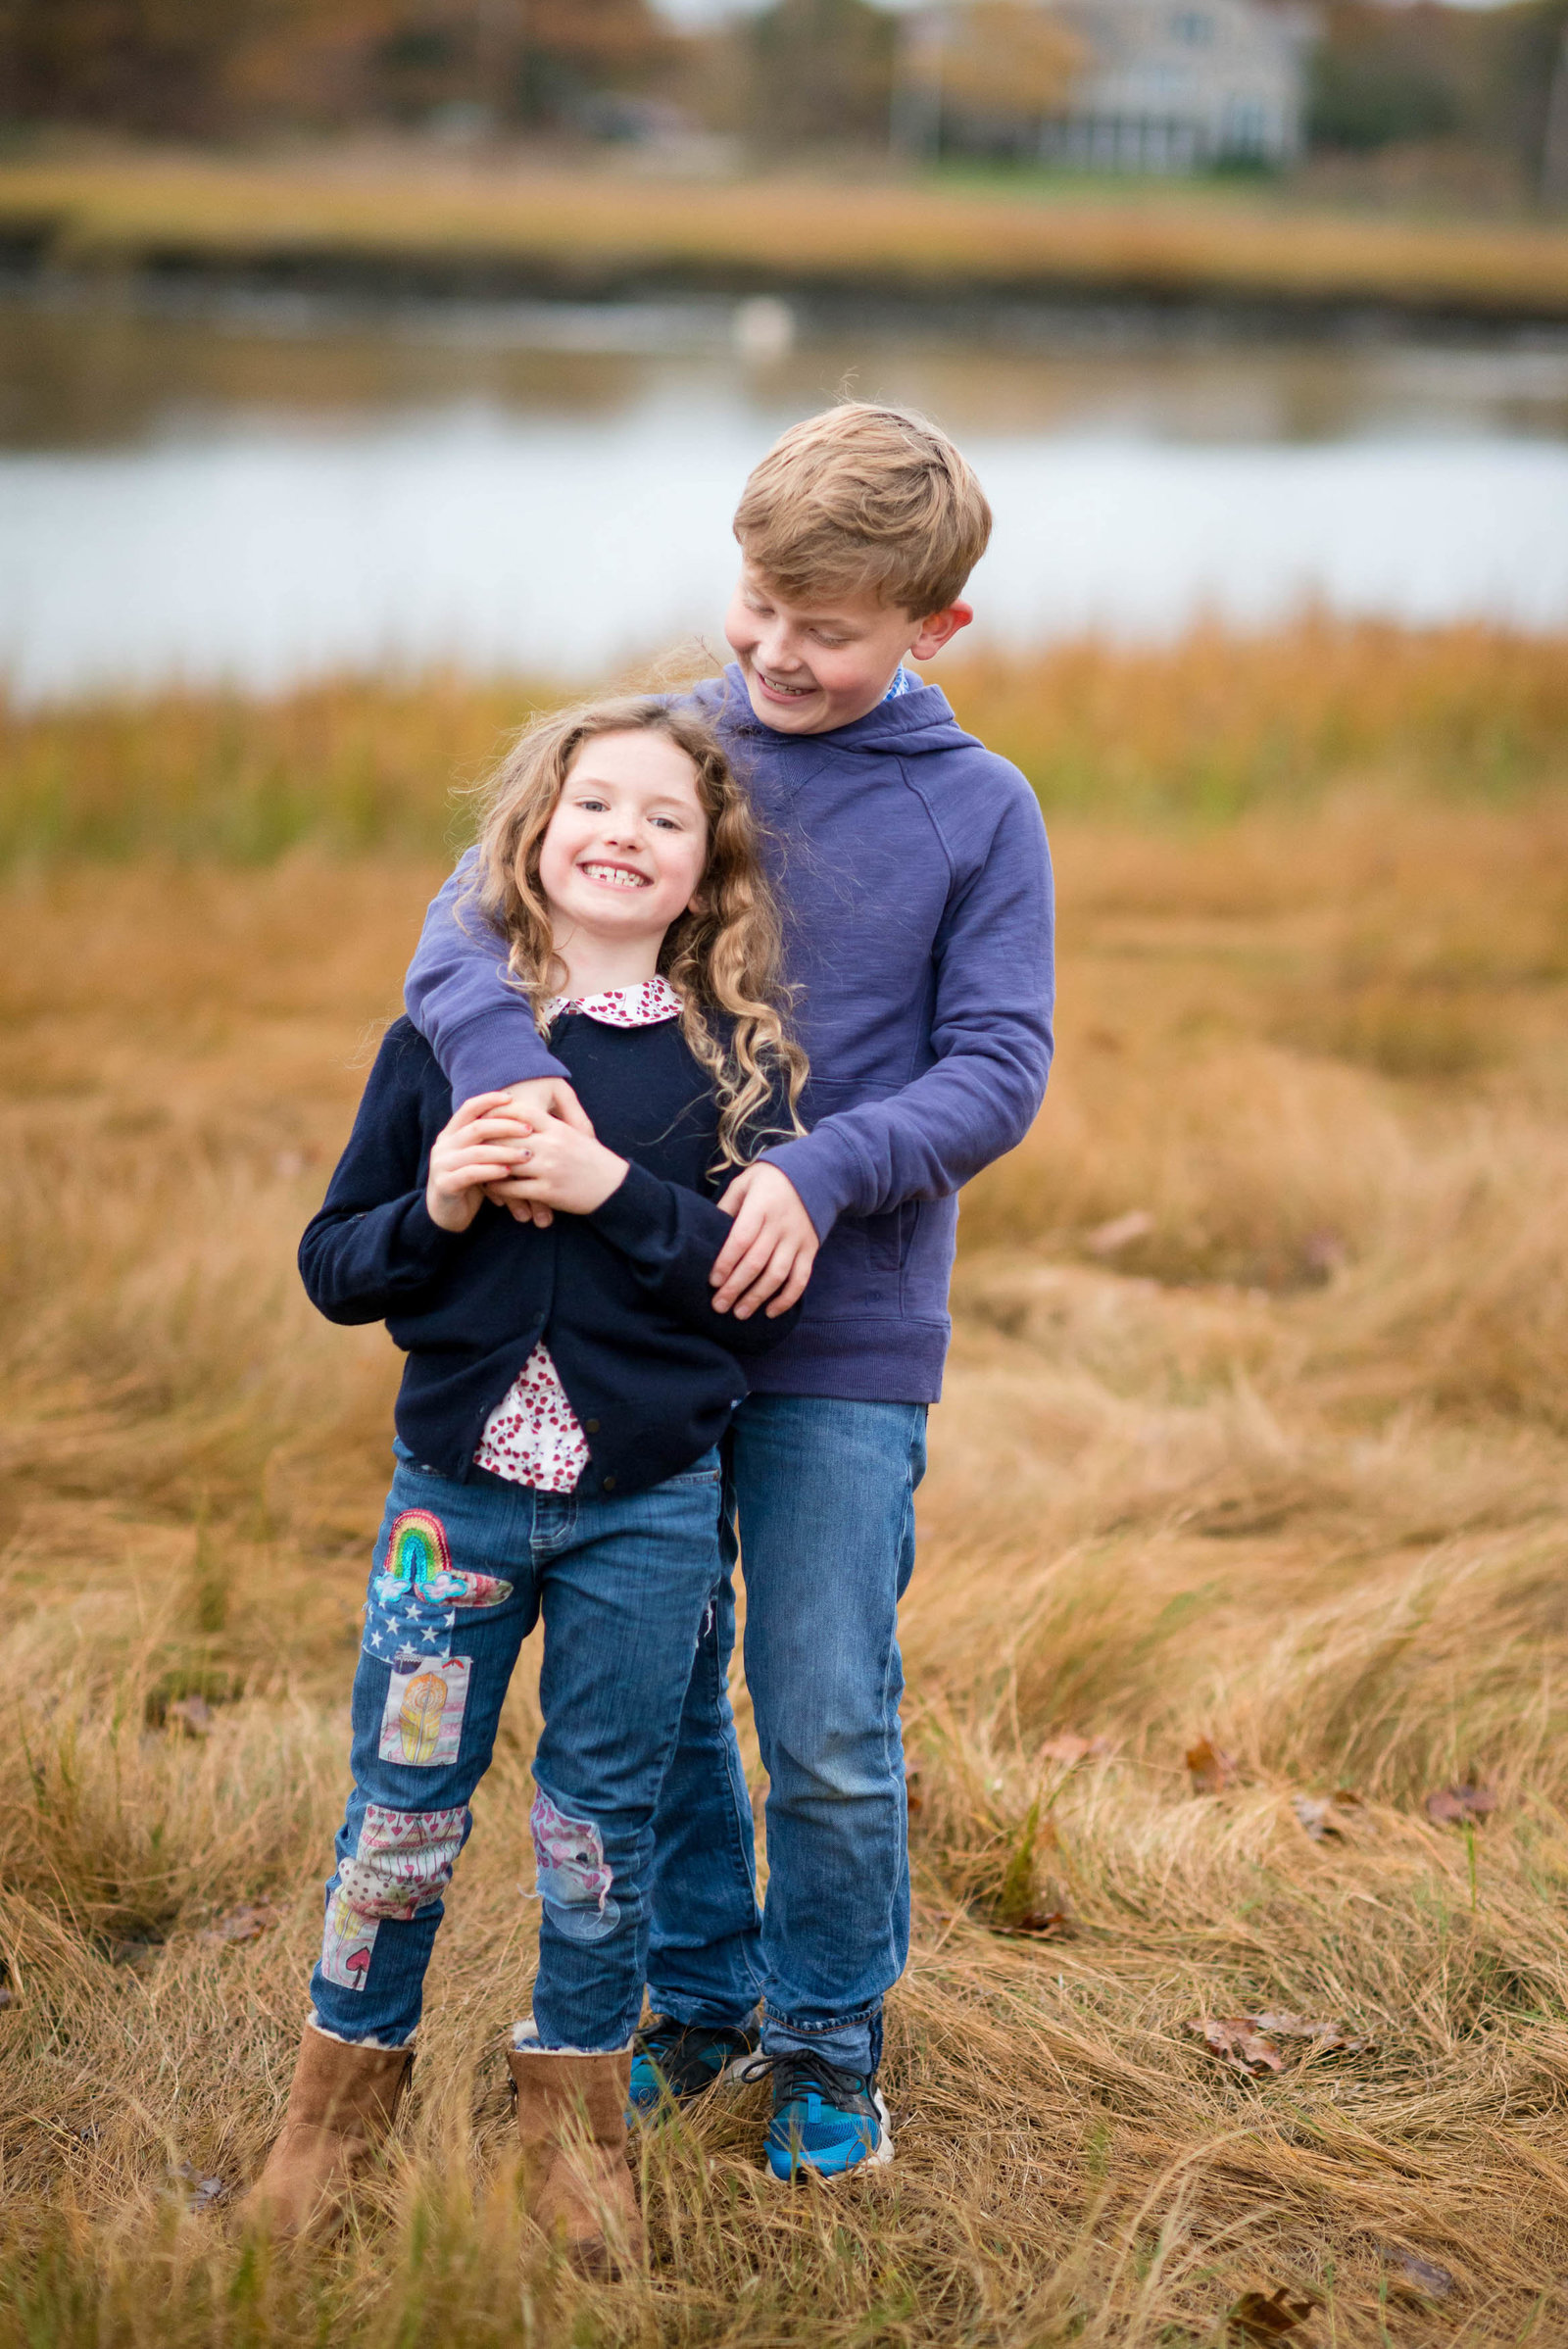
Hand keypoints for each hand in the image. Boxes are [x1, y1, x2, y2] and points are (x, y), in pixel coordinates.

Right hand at [426, 1093, 534, 1232]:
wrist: (446, 1213)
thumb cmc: (470, 1181)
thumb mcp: (478, 1156)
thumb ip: (490, 1138)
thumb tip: (522, 1116)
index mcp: (451, 1133)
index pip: (469, 1107)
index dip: (490, 1099)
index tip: (513, 1099)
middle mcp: (444, 1145)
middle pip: (476, 1127)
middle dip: (505, 1126)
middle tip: (529, 1130)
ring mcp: (442, 1164)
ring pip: (476, 1152)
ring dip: (504, 1152)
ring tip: (526, 1155)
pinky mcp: (445, 1184)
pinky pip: (471, 1174)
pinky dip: (491, 1171)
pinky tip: (509, 1173)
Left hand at [483, 1077, 595, 1227]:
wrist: (614, 1187)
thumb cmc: (592, 1159)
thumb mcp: (575, 1134)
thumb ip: (551, 1124)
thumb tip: (522, 1114)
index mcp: (558, 1128)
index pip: (520, 1113)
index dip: (498, 1113)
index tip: (482, 1117)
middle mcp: (552, 1146)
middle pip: (507, 1137)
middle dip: (487, 1141)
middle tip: (471, 1144)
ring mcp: (549, 1169)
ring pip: (507, 1164)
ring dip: (489, 1166)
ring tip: (476, 1166)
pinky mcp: (549, 1192)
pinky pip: (514, 1189)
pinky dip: (499, 1188)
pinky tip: (492, 1187)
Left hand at [710, 1163, 816, 1319]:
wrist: (815, 1174)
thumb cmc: (770, 1180)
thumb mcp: (744, 1182)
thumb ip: (727, 1206)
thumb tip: (708, 1232)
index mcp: (761, 1207)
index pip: (741, 1240)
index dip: (726, 1263)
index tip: (712, 1281)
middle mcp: (780, 1226)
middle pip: (756, 1263)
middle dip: (735, 1288)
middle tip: (719, 1306)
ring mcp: (797, 1240)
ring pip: (777, 1275)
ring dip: (757, 1297)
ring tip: (739, 1313)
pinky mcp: (810, 1250)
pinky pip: (800, 1279)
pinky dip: (787, 1299)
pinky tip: (771, 1311)